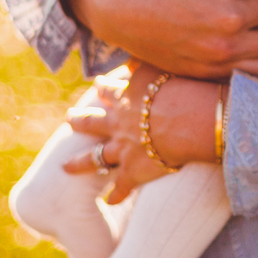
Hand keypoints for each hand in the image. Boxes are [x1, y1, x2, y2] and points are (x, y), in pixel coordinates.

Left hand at [63, 63, 221, 203]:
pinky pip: (121, 187)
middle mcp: (119, 122)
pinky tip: (110, 201)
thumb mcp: (161, 65)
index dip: (102, 87)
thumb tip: (133, 56)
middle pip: (92, 122)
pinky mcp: (134, 171)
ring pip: (95, 157)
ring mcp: (122, 148)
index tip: (96, 84)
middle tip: (69, 119)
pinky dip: (115, 195)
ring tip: (65, 165)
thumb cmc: (184, 88)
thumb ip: (146, 61)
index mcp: (126, 96)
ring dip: (80, 163)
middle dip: (79, 121)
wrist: (191, 119)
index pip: (109, 90)